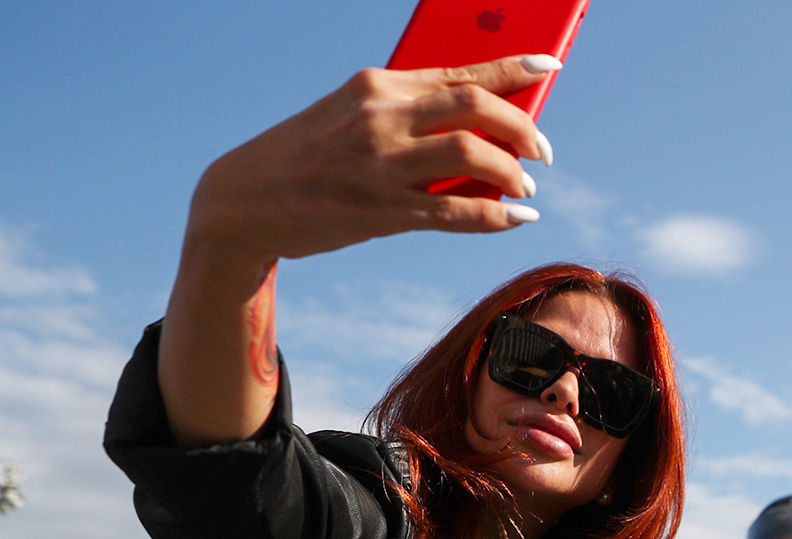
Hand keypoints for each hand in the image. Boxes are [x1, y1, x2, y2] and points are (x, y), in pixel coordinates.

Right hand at [161, 55, 561, 446]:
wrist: (244, 199)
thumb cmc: (310, 155)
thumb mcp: (351, 114)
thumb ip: (408, 111)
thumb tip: (475, 122)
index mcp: (378, 86)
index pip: (460, 70)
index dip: (512, 69)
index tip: (548, 67)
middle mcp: (381, 117)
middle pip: (477, 108)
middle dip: (523, 128)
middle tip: (542, 151)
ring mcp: (380, 165)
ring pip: (473, 156)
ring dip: (512, 172)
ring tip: (525, 186)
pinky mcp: (379, 211)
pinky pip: (455, 211)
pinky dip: (496, 216)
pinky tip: (516, 218)